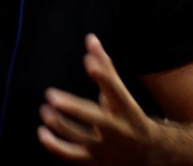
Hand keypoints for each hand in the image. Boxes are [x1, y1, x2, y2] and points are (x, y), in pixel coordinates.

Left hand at [38, 34, 158, 164]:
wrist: (151, 154)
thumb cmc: (129, 116)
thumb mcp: (121, 94)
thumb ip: (105, 67)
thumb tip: (90, 38)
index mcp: (127, 109)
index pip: (116, 91)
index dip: (104, 76)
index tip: (89, 62)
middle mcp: (118, 129)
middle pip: (96, 119)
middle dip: (73, 108)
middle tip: (50, 95)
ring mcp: (106, 147)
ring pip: (81, 138)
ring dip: (60, 125)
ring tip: (45, 110)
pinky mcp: (95, 160)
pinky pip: (72, 155)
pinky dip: (56, 146)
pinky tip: (42, 132)